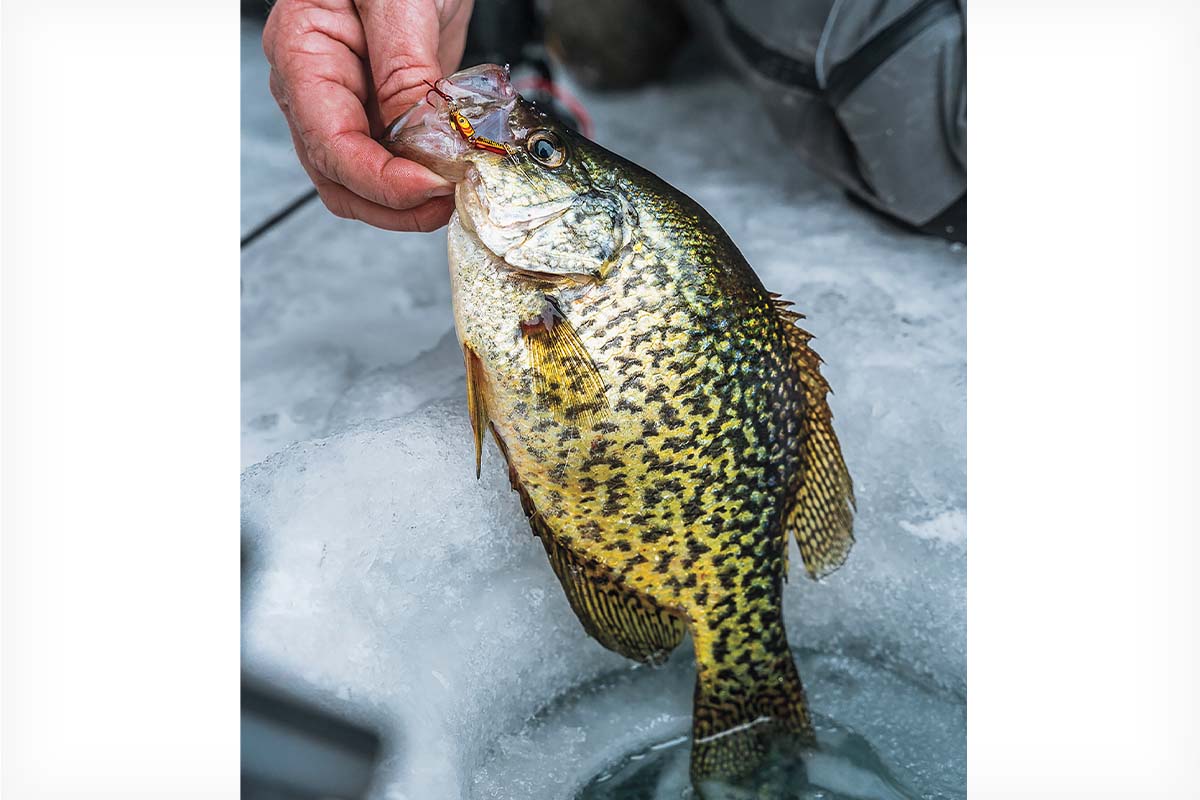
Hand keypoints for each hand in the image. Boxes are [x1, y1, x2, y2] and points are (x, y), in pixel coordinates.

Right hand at [263, 0, 472, 230]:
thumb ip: (404, 70)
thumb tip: (420, 139)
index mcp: (303, 55)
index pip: (331, 146)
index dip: (382, 180)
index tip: (433, 187)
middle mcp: (315, 88)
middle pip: (340, 178)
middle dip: (393, 205)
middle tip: (450, 203)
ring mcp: (347, 101)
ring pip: (363, 181)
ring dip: (407, 203)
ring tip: (455, 195)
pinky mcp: (381, 106)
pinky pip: (392, 159)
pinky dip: (421, 177)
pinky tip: (453, 174)